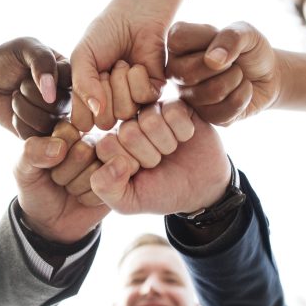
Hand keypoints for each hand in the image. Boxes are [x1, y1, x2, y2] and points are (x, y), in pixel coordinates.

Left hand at [0, 37, 71, 138]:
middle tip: (21, 84)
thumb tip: (51, 93)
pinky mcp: (39, 133)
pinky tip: (14, 112)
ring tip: (16, 96)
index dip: (48, 80)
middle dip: (30, 92)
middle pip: (58, 105)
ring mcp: (54, 118)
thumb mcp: (25, 47)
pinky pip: (33, 136)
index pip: (74, 83)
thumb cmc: (7, 59)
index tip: (30, 71)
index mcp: (69, 75)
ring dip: (22, 107)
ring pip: (46, 123)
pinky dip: (18, 122)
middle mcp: (67, 98)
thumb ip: (42, 59)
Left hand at [16, 122, 108, 243]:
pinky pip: (108, 188)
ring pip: (97, 170)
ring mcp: (108, 161)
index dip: (53, 156)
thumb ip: (31, 152)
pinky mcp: (119, 181)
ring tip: (70, 188)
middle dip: (65, 174)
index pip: (67, 133)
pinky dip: (89, 199)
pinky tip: (84, 198)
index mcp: (68, 130)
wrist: (50, 222)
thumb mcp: (23, 170)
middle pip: (84, 151)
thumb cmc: (37, 189)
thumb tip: (60, 148)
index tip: (47, 165)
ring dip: (77, 187)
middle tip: (59, 180)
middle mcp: (91, 141)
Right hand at [70, 0, 190, 131]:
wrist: (132, 16)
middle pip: (105, 121)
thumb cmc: (103, 35)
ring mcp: (134, 103)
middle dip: (104, 89)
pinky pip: (144, 97)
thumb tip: (97, 111)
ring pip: (125, 112)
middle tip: (108, 68)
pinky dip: (138, 77)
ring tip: (123, 63)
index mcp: (90, 103)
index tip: (88, 75)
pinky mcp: (155, 93)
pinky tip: (138, 65)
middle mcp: (112, 108)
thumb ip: (82, 85)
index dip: (84, 99)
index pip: (83, 122)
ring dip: (121, 81)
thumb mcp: (82, 57)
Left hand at [91, 102, 229, 214]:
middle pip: (129, 132)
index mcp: (109, 143)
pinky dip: (183, 131)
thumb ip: (105, 188)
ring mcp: (150, 111)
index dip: (127, 166)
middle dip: (149, 156)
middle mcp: (126, 123)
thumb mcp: (128, 201)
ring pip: (151, 120)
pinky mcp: (175, 104)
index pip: (106, 145)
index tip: (138, 173)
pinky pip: (173, 111)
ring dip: (167, 144)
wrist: (200, 189)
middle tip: (157, 162)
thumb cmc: (160, 193)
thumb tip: (114, 162)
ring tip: (170, 151)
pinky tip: (184, 138)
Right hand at [166, 22, 280, 125]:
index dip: (204, 39)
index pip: (177, 39)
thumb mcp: (246, 32)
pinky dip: (242, 98)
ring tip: (239, 75)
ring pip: (210, 92)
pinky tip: (242, 91)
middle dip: (223, 66)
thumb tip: (212, 61)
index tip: (220, 37)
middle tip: (233, 61)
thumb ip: (230, 37)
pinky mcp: (203, 116)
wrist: (268, 76)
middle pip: (187, 73)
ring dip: (236, 80)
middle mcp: (175, 71)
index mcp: (178, 44)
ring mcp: (187, 96)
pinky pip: (222, 112)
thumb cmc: (250, 50)